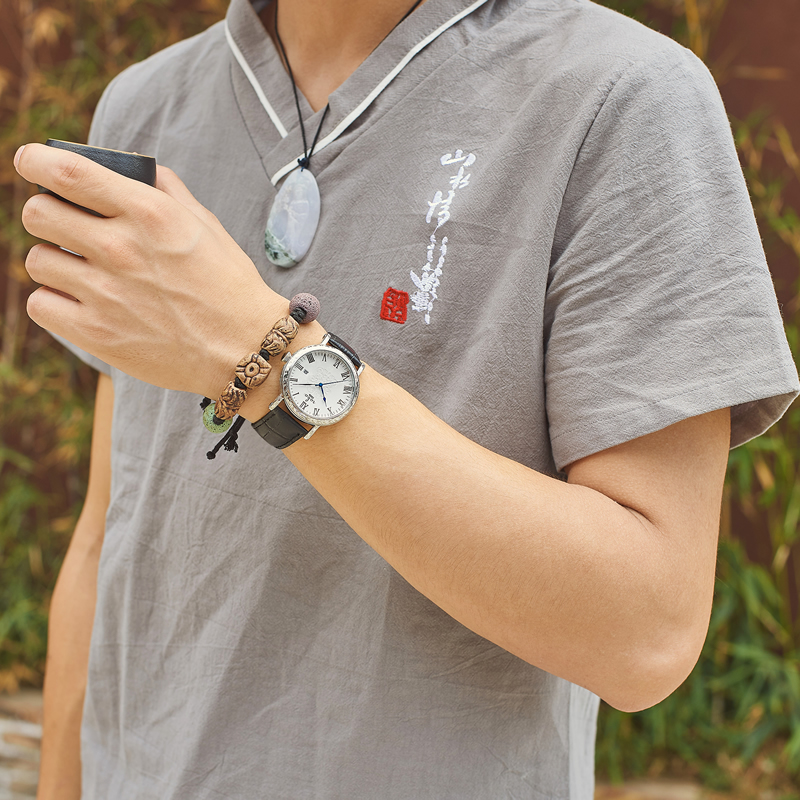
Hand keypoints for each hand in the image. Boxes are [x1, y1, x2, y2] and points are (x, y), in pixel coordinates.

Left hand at [15, 143, 280, 398]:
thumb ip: (164, 190)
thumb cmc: (228, 285)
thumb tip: (128, 168)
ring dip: (54, 262)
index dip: (35, 161)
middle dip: (46, 214)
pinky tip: (81, 302)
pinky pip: (41, 304)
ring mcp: (105, 293)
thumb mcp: (206, 225)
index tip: (31, 164)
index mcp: (148, 213)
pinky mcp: (97, 333)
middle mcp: (121, 248)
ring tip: (83, 273)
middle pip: (37, 213)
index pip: (66, 171)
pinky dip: (55, 301)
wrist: (244, 348)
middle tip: (65, 228)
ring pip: (37, 260)